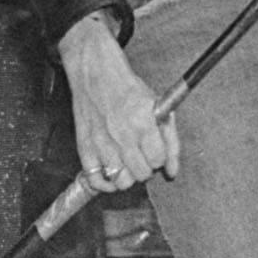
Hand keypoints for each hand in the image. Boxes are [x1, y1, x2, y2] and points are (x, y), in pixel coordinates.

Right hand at [58, 13, 178, 191]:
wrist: (95, 73)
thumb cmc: (127, 89)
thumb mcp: (158, 107)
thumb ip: (170, 140)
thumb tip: (172, 171)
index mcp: (143, 122)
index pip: (158, 160)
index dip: (159, 157)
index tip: (154, 150)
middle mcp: (122, 135)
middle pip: (141, 174)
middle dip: (146, 168)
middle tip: (141, 156)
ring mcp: (102, 143)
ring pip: (121, 182)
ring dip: (127, 176)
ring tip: (127, 164)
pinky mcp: (85, 147)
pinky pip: (96, 180)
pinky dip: (105, 184)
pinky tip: (111, 173)